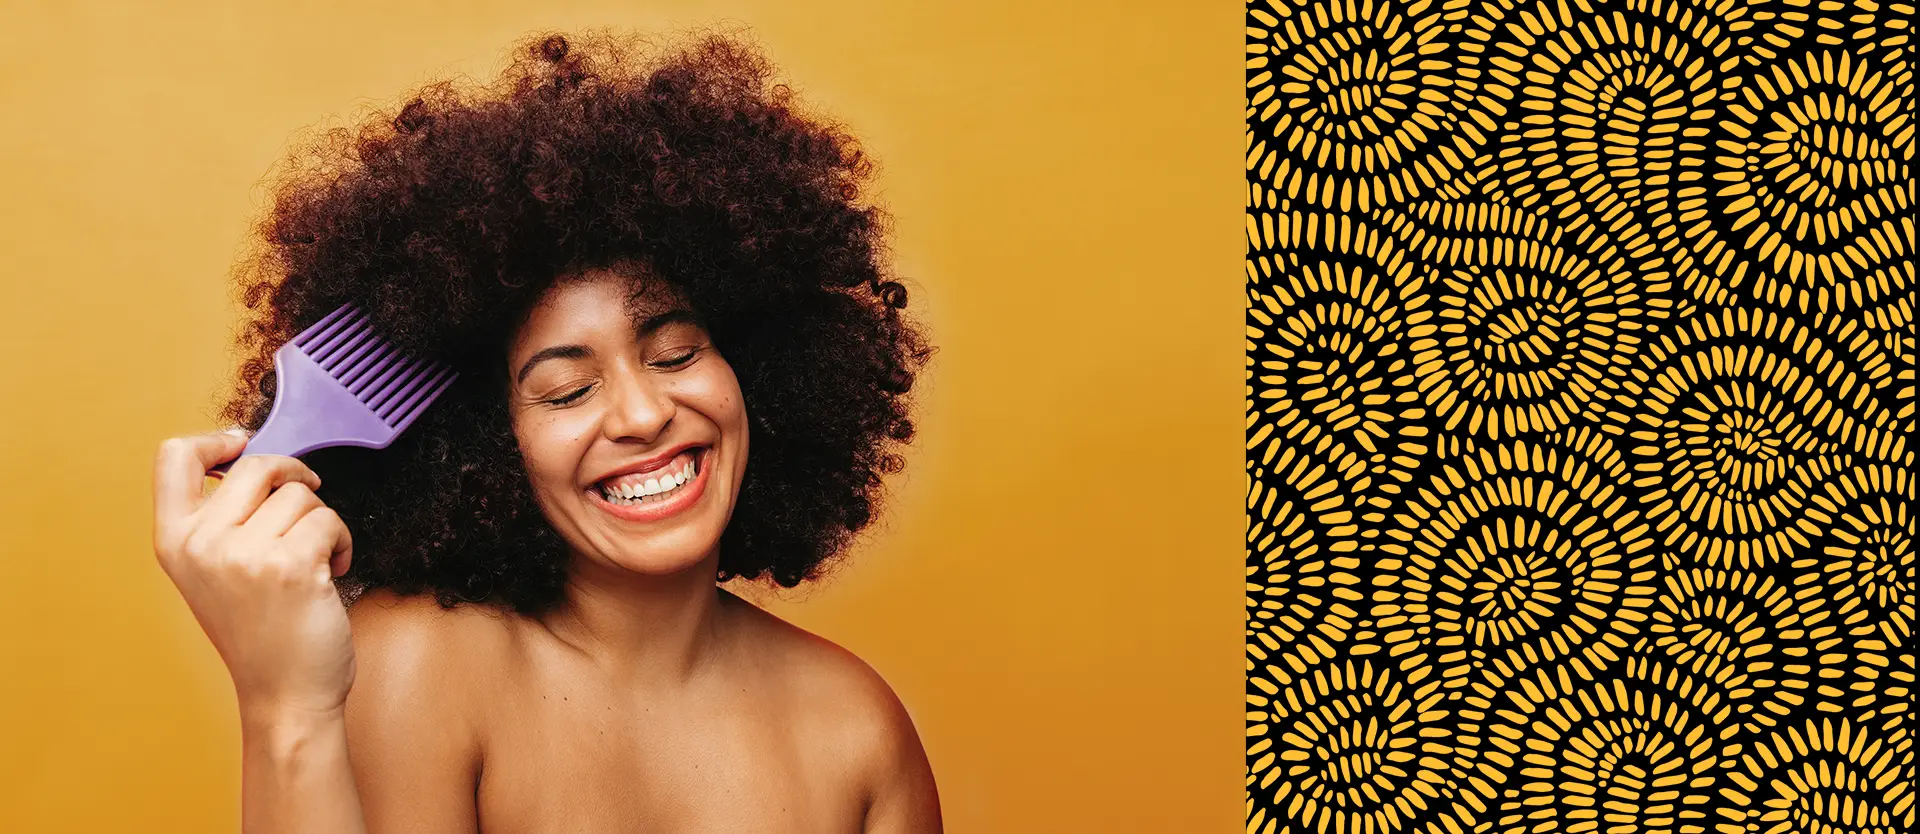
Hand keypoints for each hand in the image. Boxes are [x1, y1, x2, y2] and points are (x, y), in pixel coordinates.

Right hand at [152, 429, 355, 723]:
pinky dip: (343, 543)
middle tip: (305, 506)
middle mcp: (201, 544)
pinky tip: (332, 574)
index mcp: (174, 541)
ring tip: (314, 561)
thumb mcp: (214, 573)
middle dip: (293, 478)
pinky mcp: (289, 564)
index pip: (173, 458)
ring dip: (321, 522)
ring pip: (301, 494)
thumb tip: (252, 461)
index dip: (213, 440)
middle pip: (256, 465)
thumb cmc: (261, 634)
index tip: (240, 444)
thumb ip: (221, 520)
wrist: (284, 696)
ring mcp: (243, 554)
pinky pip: (330, 520)